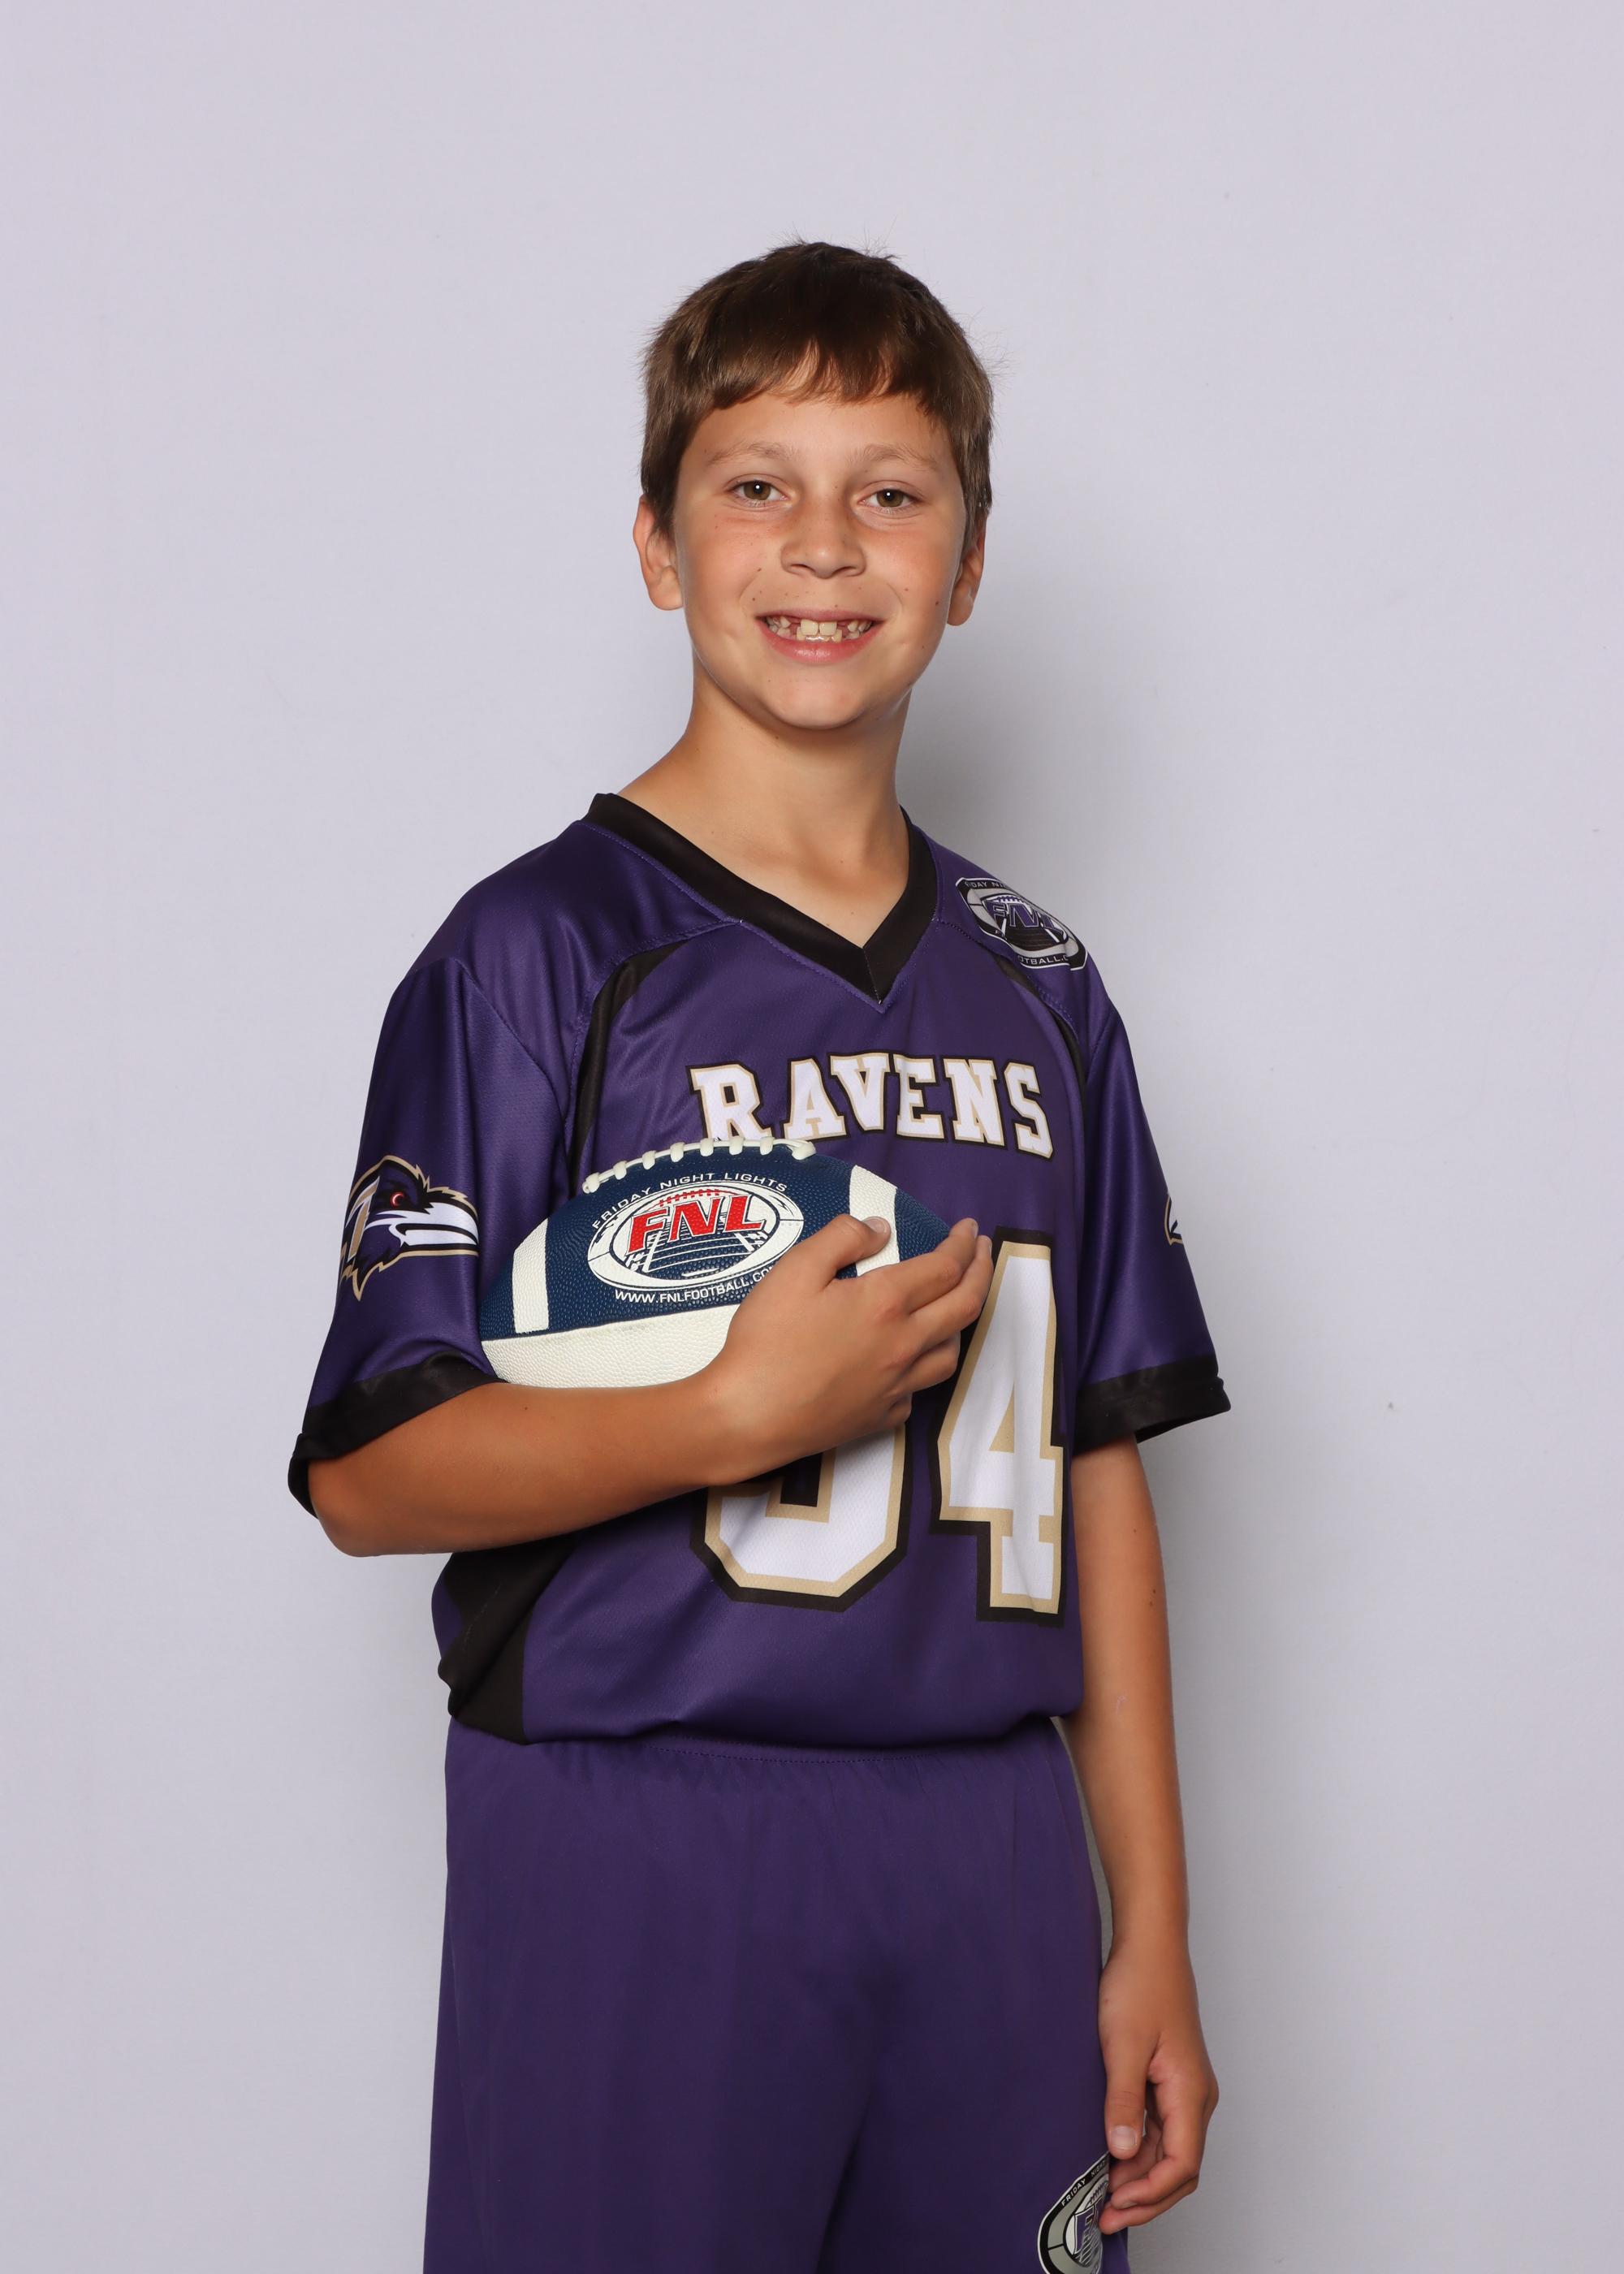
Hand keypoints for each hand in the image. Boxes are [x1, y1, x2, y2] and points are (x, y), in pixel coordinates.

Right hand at [705, 1214, 992, 1479]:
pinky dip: (923, 1367)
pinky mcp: (881, 1416)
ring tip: (954, 1303)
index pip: (946, 1266)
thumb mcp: (794, 1270)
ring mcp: (897, 1385)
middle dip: (981, 1273)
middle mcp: (903, 1344)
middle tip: (983, 1252)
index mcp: (886, 1303)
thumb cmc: (766, 1341)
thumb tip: (879, 1229)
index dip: (964, 1244)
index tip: (969, 1229)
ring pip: (951, 1352)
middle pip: (964, 1306)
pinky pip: (918, 1389)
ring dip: (961, 1322)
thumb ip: (840, 1238)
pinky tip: (910, 1359)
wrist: (747, 1417)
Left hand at [1095, 1935, 1217, 2233]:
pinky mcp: (1171, 2080)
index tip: (1116, 2207)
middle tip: (1105, 2215)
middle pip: (1180, 2168)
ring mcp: (1185, 2089)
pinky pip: (1161, 2130)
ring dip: (1141, 2177)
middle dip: (1146, 2198)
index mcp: (1191, 2091)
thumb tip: (1121, 2152)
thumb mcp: (1123, 2045)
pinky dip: (1140, 2152)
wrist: (1150, 1945)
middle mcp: (1196, 2096)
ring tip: (1102, 2193)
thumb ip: (1122, 2100)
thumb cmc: (1141, 1984)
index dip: (1150, 2194)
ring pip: (1170, 2151)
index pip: (1182, 2164)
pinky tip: (1112, 2158)